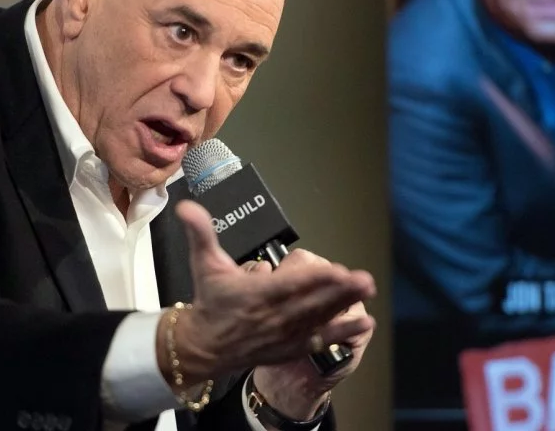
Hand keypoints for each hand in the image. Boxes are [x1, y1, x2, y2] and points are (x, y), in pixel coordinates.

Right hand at [157, 200, 375, 390]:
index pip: (287, 287)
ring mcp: (284, 334)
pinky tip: (364, 323)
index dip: (312, 280)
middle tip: (363, 279)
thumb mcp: (204, 264)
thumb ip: (200, 233)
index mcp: (254, 294)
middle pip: (310, 303)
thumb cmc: (211, 302)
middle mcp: (272, 317)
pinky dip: (343, 334)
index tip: (334, 270)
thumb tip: (187, 208)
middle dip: (338, 291)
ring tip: (367, 291)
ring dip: (345, 305)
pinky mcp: (291, 347)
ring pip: (319, 318)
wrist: (204, 346)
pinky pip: (321, 340)